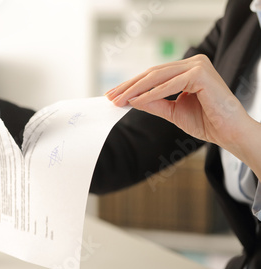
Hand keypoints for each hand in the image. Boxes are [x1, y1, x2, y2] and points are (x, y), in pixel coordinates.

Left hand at [106, 54, 260, 179]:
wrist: (229, 133)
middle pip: (152, 74)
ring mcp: (198, 66)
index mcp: (186, 70)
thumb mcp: (173, 112)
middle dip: (129, 86)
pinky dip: (153, 93)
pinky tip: (138, 101)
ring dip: (136, 89)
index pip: (153, 75)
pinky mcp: (201, 74)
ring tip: (120, 100)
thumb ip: (154, 103)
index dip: (131, 85)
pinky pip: (171, 84)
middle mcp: (193, 63)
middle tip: (111, 97)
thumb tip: (132, 99)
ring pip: (158, 76)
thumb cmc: (207, 122)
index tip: (113, 95)